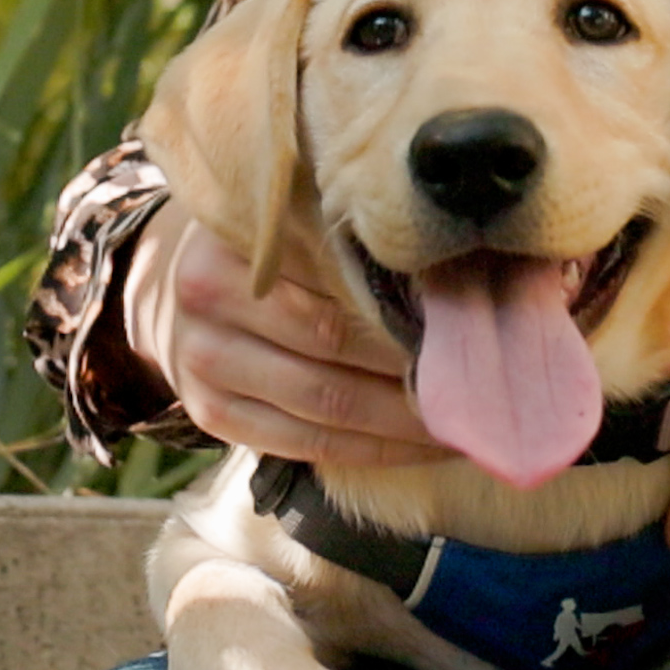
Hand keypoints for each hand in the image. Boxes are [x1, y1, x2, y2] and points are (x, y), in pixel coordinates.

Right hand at [127, 199, 452, 467]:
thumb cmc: (270, 249)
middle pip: (335, 342)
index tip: (473, 317)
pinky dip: (376, 450)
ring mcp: (204, 362)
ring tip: (467, 416)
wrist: (185, 290)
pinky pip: (308, 444)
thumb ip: (350, 240)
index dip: (406, 300)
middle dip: (414, 363)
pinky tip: (426, 445)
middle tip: (485, 374)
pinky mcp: (212, 414)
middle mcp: (208, 297)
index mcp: (237, 234)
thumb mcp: (297, 220)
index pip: (337, 273)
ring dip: (405, 418)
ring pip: (327, 402)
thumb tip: (454, 274)